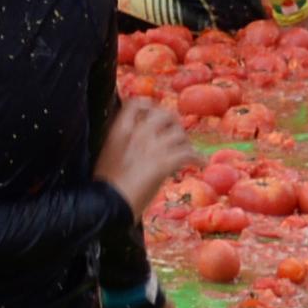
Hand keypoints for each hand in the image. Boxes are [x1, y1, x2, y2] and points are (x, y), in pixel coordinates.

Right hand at [95, 98, 196, 217]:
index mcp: (120, 130)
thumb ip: (122, 142)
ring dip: (185, 142)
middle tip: (176, 134)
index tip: (154, 113)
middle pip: (163, 115)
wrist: (109, 204)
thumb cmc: (106, 184)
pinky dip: (198, 158)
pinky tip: (201, 163)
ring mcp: (152, 148)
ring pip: (179, 135)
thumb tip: (135, 138)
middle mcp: (138, 134)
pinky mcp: (164, 164)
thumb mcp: (107, 154)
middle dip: (173, 123)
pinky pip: (189, 154)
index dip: (148, 106)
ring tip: (187, 151)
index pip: (136, 104)